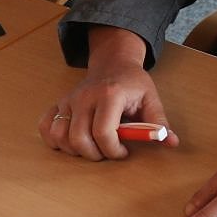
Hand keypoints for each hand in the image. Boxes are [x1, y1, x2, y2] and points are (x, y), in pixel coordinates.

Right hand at [38, 27, 179, 159]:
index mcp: (109, 95)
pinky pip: (45, 126)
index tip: (124, 152)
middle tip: (108, 151)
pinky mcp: (59, 103)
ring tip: (91, 147)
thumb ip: (159, 122)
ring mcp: (69, 99)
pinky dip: (54, 139)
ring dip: (74, 150)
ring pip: (60, 136)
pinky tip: (70, 141)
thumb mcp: (151, 99)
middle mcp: (84, 96)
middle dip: (95, 154)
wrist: (113, 62)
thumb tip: (171, 143)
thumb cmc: (133, 83)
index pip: (103, 132)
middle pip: (79, 139)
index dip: (114, 151)